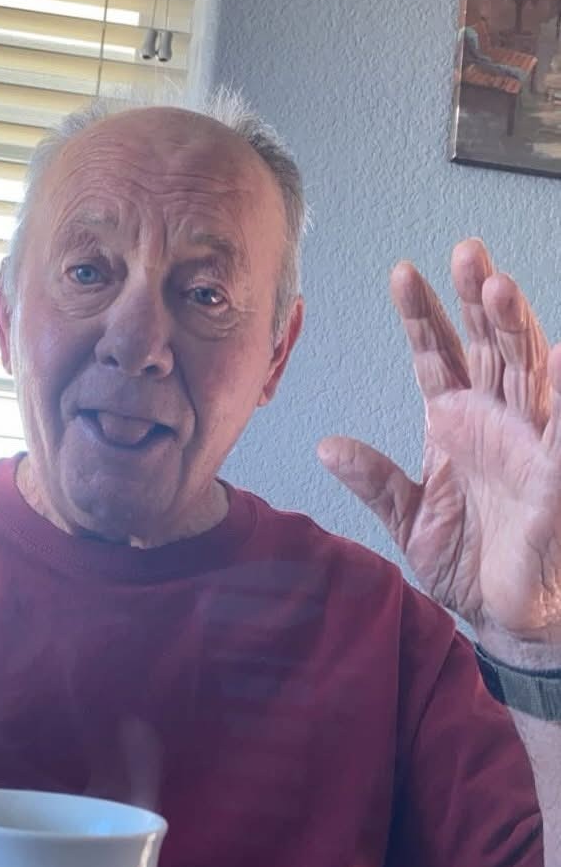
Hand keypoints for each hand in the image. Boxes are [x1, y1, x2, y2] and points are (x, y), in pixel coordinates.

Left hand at [318, 239, 560, 647]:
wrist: (500, 614)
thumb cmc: (465, 561)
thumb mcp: (406, 517)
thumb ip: (374, 479)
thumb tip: (329, 445)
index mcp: (456, 423)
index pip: (439, 355)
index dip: (423, 315)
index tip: (402, 273)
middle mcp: (495, 422)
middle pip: (488, 346)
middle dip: (476, 298)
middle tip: (466, 251)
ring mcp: (528, 444)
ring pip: (526, 371)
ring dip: (514, 328)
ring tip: (497, 287)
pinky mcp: (553, 478)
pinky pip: (560, 432)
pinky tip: (558, 356)